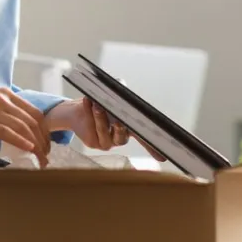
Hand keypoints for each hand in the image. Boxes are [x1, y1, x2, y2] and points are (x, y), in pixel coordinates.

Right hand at [0, 86, 50, 165]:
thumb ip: (2, 111)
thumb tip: (16, 127)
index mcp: (5, 94)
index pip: (35, 112)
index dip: (44, 131)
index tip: (46, 145)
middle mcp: (3, 99)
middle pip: (33, 121)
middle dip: (43, 141)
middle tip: (46, 157)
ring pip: (23, 127)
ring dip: (35, 145)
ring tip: (40, 159)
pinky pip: (7, 132)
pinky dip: (21, 141)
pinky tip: (29, 150)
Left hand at [47, 97, 166, 160]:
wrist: (79, 110)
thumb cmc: (100, 102)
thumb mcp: (113, 94)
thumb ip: (119, 92)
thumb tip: (120, 84)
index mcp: (131, 128)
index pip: (144, 139)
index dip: (153, 148)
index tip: (162, 157)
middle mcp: (120, 137)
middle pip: (123, 137)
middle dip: (120, 128)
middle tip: (118, 119)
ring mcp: (107, 141)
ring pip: (105, 133)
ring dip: (101, 118)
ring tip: (97, 105)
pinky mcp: (93, 142)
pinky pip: (92, 129)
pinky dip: (89, 114)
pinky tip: (88, 101)